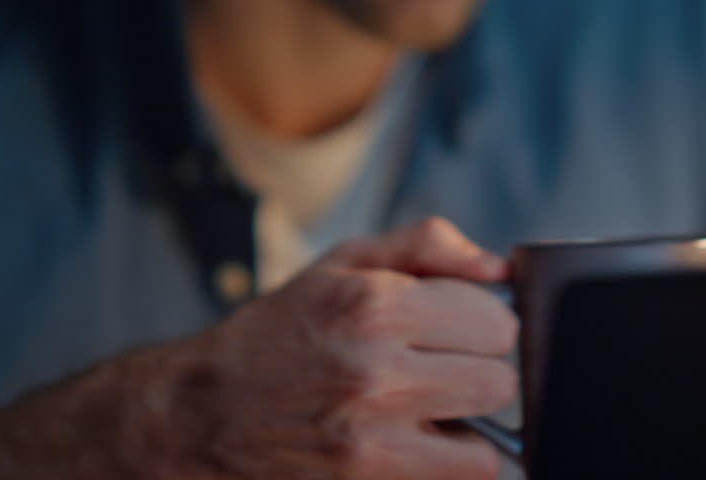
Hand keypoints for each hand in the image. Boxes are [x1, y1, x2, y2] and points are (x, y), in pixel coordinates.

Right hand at [0, 217, 517, 479]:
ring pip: (489, 447)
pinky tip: (414, 442)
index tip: (456, 327)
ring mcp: (371, 440)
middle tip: (440, 369)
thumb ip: (427, 248)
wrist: (203, 411)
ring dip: (467, 429)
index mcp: (375, 304)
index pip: (497, 320)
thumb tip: (500, 265)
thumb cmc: (279, 332)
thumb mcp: (343, 263)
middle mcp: (376, 372)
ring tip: (428, 411)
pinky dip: (446, 465)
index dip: (481, 322)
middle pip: (501, 381)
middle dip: (478, 373)